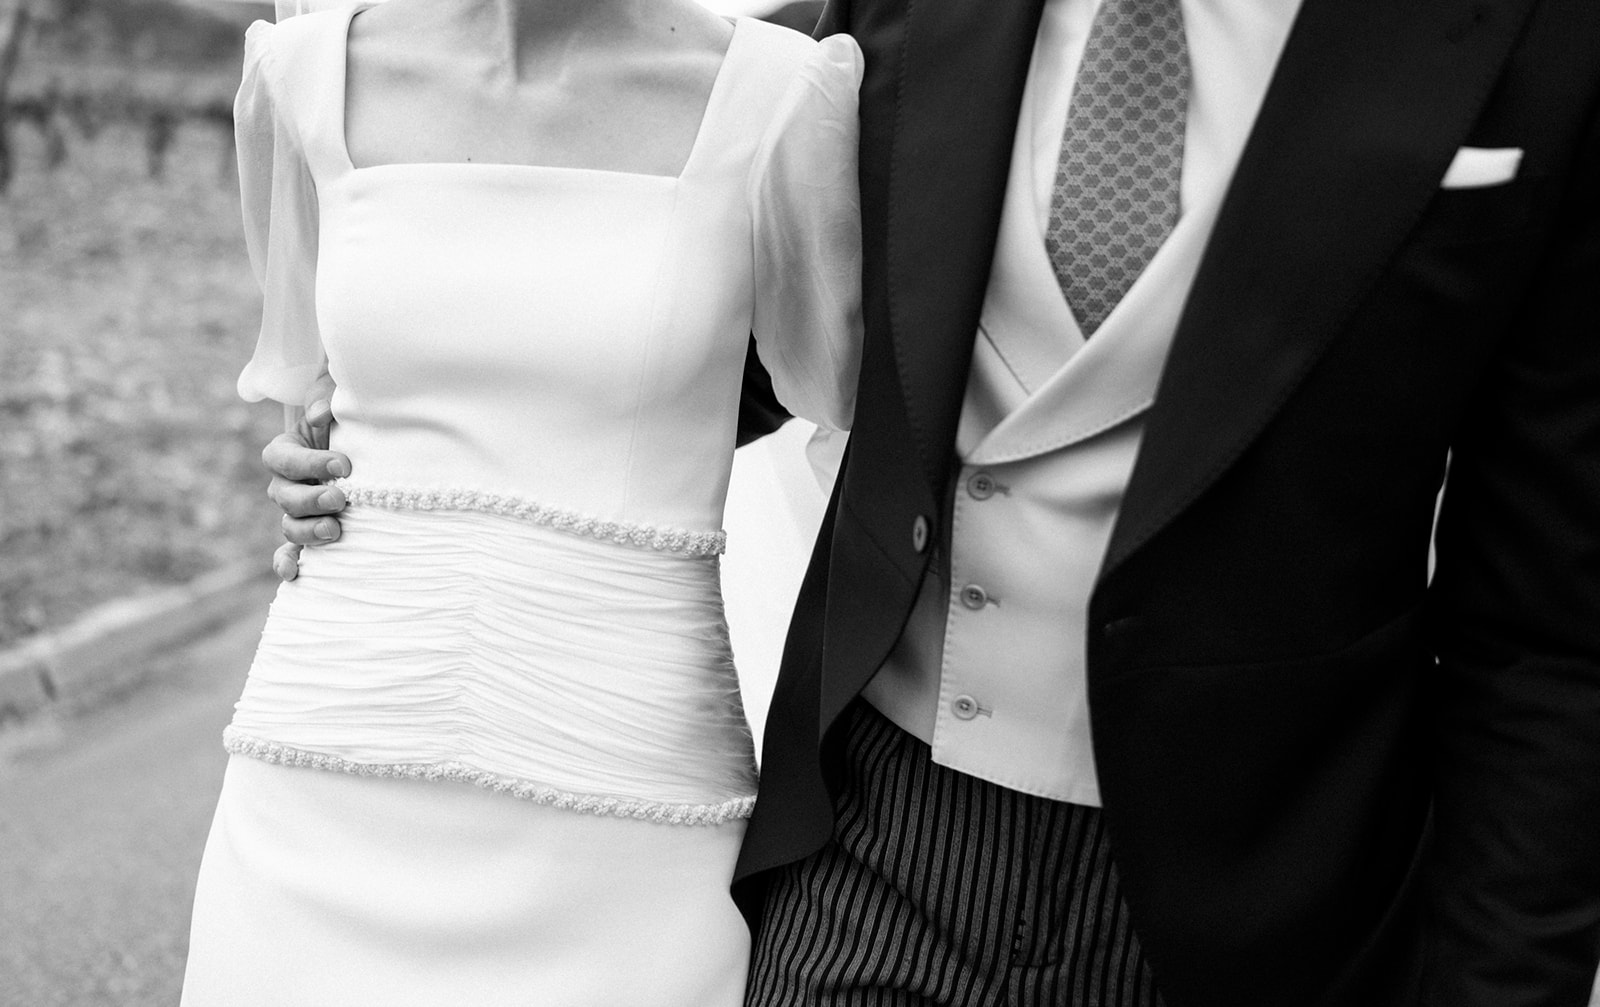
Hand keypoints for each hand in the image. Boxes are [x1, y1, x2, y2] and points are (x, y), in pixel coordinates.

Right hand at [264, 375, 350, 580]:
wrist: (373, 448)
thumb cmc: (352, 422)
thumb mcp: (340, 404)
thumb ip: (327, 400)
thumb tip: (322, 413)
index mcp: (287, 450)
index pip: (281, 458)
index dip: (308, 463)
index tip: (344, 465)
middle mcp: (286, 484)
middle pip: (282, 497)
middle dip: (311, 499)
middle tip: (341, 498)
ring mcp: (296, 513)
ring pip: (289, 526)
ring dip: (309, 530)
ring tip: (335, 530)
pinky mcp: (310, 534)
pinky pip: (290, 553)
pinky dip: (288, 563)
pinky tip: (296, 574)